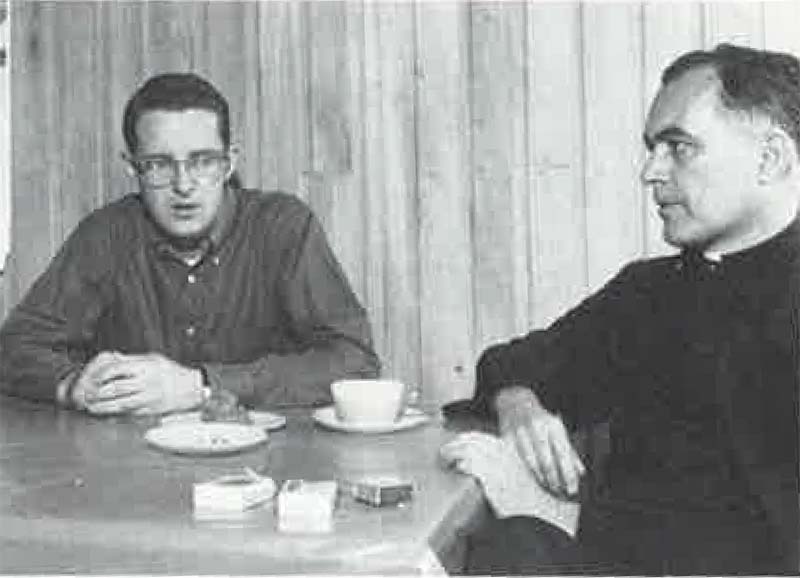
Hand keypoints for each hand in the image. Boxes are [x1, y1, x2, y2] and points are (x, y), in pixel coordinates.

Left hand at [73, 351, 204, 415]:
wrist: (191, 389)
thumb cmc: (171, 372)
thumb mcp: (152, 359)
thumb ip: (131, 361)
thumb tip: (109, 360)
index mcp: (145, 366)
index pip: (115, 369)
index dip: (99, 374)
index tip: (92, 378)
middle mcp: (146, 382)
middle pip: (114, 388)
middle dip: (96, 393)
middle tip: (85, 395)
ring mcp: (148, 398)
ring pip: (118, 404)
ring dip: (101, 407)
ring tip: (91, 407)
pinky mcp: (149, 410)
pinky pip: (127, 413)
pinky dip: (113, 414)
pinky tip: (105, 414)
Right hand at [494, 386, 584, 497]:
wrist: (515, 402)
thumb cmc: (540, 420)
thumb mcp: (557, 430)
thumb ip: (569, 451)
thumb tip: (580, 472)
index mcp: (554, 425)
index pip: (564, 455)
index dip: (568, 474)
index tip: (573, 489)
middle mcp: (538, 428)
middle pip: (547, 462)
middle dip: (555, 481)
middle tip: (559, 492)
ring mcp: (521, 433)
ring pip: (532, 463)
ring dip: (541, 479)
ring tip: (548, 488)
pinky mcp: (507, 438)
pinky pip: (517, 461)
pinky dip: (525, 472)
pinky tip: (531, 480)